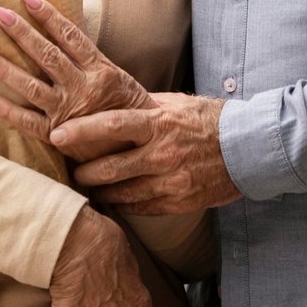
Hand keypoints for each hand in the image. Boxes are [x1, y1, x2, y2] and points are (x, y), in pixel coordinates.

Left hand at [0, 0, 154, 162]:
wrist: (141, 147)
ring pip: (32, 86)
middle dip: (23, 34)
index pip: (71, 37)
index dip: (50, 17)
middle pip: (48, 56)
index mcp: (100, 70)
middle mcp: (83, 88)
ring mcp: (68, 112)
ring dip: (6, 69)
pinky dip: (8, 110)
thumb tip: (60, 36)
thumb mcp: (116, 79)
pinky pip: (28, 122)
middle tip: (1, 15)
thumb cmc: (126, 109)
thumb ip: (90, 62)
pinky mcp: (58, 135)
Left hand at [60, 93, 241, 214]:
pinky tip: (112, 201)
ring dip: (100, 192)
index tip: (57, 135)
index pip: (112, 126)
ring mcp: (171, 181)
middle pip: (110, 167)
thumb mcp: (175, 104)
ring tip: (86, 189)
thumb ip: (142, 105)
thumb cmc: (209, 119)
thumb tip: (109, 99)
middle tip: (69, 171)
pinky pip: (141, 208)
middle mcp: (163, 154)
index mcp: (159, 123)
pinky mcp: (179, 202)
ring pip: (122, 193)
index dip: (81, 131)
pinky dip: (123, 205)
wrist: (249, 149)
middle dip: (84, 172)